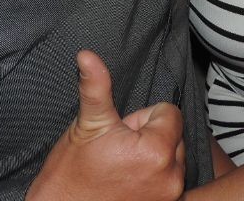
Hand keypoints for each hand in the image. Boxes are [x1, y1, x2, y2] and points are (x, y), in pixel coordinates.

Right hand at [27, 50, 185, 200]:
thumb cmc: (71, 174)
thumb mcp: (87, 125)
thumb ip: (96, 87)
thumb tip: (87, 55)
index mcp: (156, 150)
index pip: (169, 113)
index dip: (141, 118)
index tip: (121, 133)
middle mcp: (171, 176)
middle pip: (172, 134)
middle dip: (148, 137)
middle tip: (118, 151)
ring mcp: (169, 195)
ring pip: (172, 157)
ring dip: (153, 158)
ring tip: (122, 168)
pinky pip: (169, 179)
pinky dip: (154, 177)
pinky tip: (128, 183)